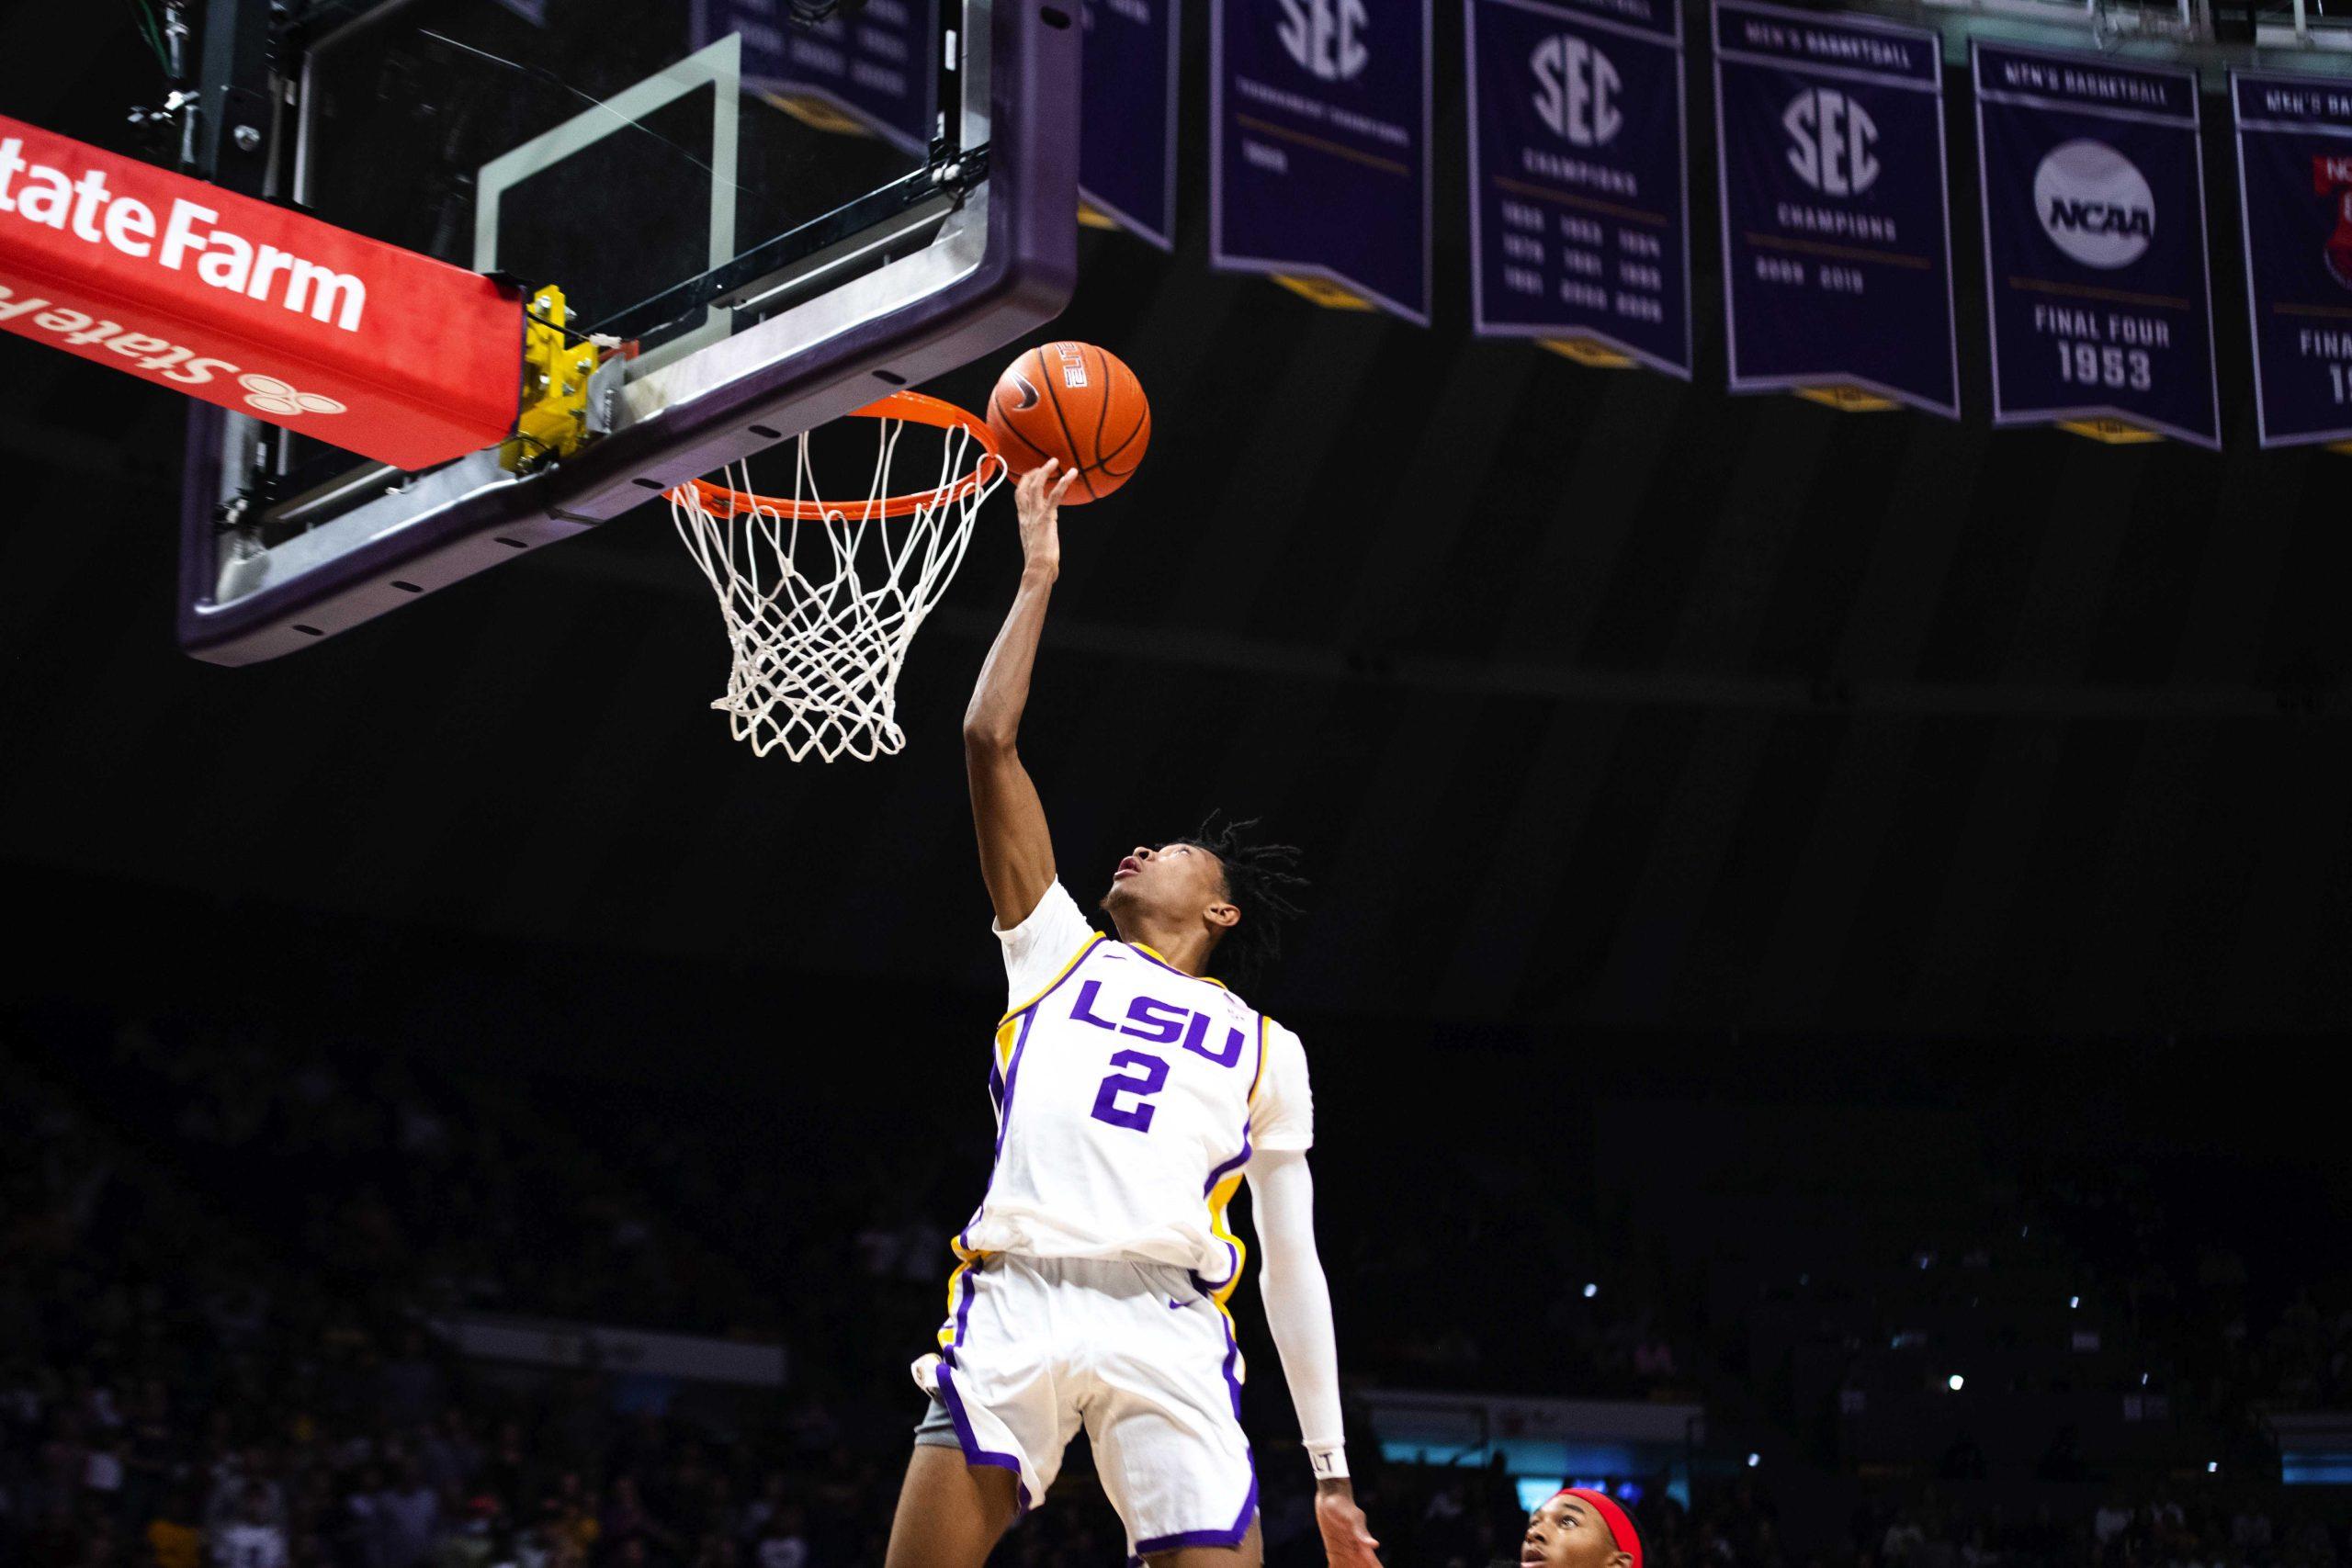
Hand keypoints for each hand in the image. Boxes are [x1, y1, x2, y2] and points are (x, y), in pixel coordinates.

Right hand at [1013, 459, 1079, 579]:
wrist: (1038, 569)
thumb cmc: (1039, 564)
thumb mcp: (1037, 544)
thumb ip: (1040, 536)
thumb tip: (1046, 540)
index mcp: (1023, 521)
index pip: (1019, 496)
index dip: (1025, 482)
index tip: (1034, 474)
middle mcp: (1026, 516)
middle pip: (1024, 487)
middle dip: (1034, 473)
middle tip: (1047, 464)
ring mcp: (1035, 516)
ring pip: (1036, 487)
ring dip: (1045, 471)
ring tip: (1055, 461)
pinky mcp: (1047, 518)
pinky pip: (1054, 496)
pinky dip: (1063, 483)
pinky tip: (1071, 474)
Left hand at [1315, 1482, 1381, 1567]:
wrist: (1332, 1496)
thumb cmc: (1344, 1505)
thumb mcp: (1353, 1518)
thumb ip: (1362, 1533)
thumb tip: (1374, 1545)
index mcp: (1363, 1547)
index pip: (1373, 1566)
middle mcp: (1356, 1551)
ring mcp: (1345, 1551)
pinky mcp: (1334, 1549)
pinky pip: (1335, 1565)